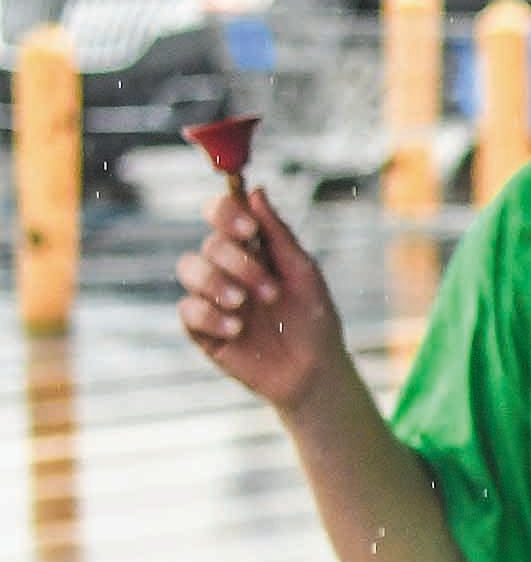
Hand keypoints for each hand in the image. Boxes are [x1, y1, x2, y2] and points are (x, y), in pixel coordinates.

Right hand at [176, 187, 347, 415]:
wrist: (312, 370)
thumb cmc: (313, 318)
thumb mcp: (303, 273)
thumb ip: (278, 234)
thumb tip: (255, 191)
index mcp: (251, 248)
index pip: (221, 214)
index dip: (226, 214)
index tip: (248, 230)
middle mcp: (226, 267)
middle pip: (209, 244)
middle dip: (239, 263)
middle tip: (271, 291)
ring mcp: (211, 296)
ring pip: (188, 269)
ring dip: (218, 284)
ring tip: (246, 305)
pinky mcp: (200, 328)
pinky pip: (187, 309)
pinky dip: (210, 315)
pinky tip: (236, 329)